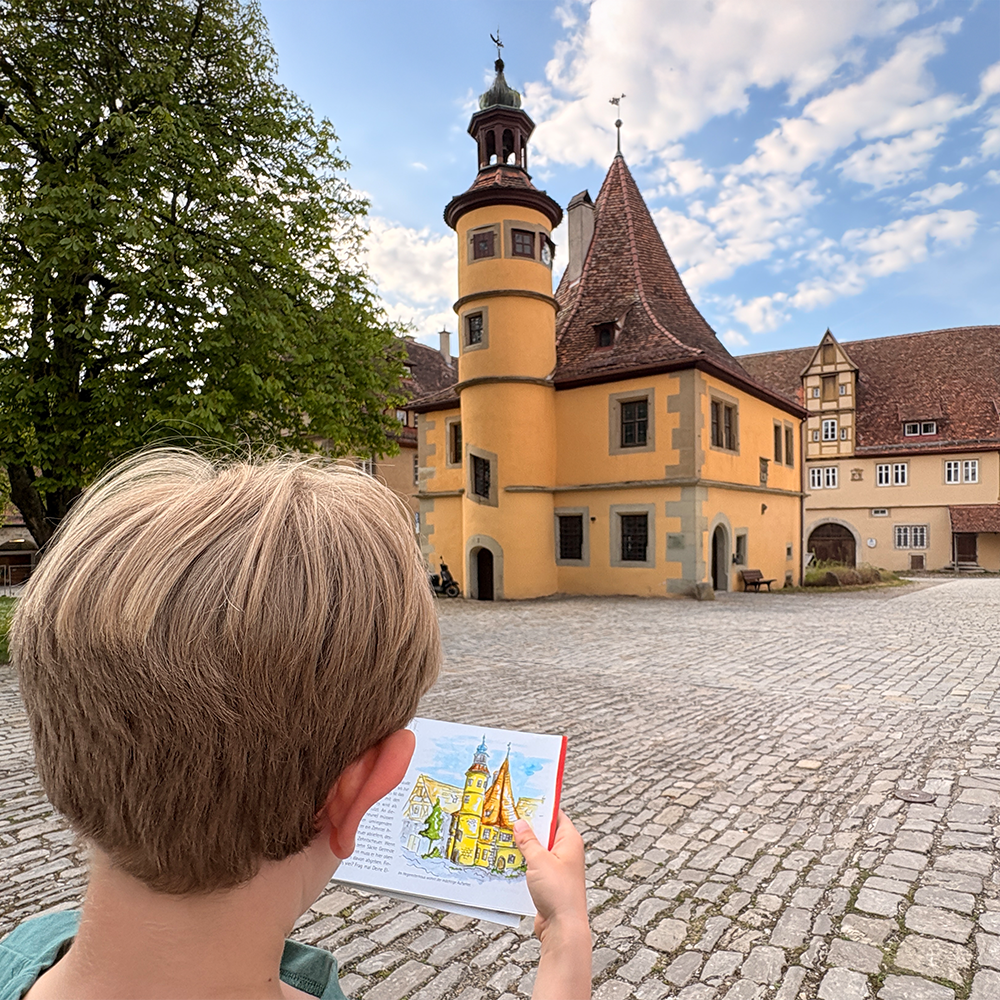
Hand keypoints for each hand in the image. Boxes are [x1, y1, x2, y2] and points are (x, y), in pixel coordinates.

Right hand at [514, 811, 588, 942]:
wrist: (562, 928)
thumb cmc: (558, 892)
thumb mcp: (539, 860)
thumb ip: (528, 841)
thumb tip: (520, 823)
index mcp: (570, 840)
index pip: (556, 815)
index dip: (541, 806)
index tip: (523, 799)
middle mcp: (566, 852)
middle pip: (544, 832)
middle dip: (527, 827)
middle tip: (507, 818)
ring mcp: (558, 868)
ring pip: (537, 850)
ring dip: (522, 847)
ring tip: (502, 838)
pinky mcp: (549, 882)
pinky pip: (534, 866)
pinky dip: (522, 863)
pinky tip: (506, 861)